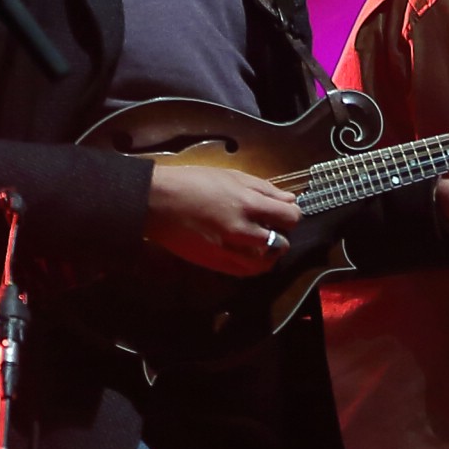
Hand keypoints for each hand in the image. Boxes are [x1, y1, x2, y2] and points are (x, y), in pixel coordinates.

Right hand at [144, 163, 299, 274]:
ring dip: (269, 254)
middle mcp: (242, 230)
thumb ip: (265, 189)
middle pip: (281, 243)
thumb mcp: (231, 177)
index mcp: (247, 203)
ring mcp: (229, 250)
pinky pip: (246, 272)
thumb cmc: (193, 182)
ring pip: (266, 263)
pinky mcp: (216, 263)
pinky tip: (248, 253)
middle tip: (270, 227)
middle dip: (280, 235)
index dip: (291, 215)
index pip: (290, 217)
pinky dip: (253, 265)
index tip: (283, 214)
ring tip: (261, 243)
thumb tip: (291, 200)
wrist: (157, 202)